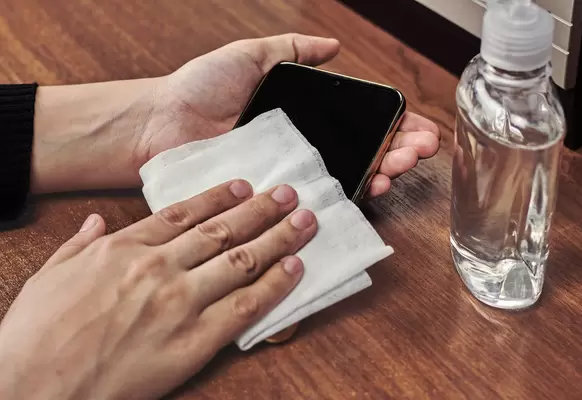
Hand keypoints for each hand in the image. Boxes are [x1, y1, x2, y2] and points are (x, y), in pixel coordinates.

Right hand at [0, 181, 316, 399]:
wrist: (34, 388)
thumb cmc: (36, 336)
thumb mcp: (49, 276)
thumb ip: (79, 243)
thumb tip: (97, 221)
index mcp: (124, 248)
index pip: (184, 214)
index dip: (219, 198)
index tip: (243, 186)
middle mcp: (159, 268)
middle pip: (222, 231)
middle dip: (260, 210)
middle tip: (288, 195)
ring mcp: (180, 303)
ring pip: (241, 260)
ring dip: (278, 238)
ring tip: (304, 221)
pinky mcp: (194, 341)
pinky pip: (244, 308)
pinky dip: (273, 286)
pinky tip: (293, 269)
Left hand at [31, 34, 439, 196]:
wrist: (164, 123)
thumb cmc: (200, 88)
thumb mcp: (249, 56)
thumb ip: (291, 50)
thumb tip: (333, 47)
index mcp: (302, 115)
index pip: (361, 120)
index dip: (394, 124)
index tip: (418, 127)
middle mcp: (305, 146)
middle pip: (365, 150)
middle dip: (399, 149)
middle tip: (417, 149)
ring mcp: (293, 172)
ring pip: (350, 176)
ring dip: (384, 172)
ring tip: (400, 166)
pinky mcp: (276, 196)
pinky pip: (317, 199)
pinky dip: (349, 196)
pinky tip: (371, 188)